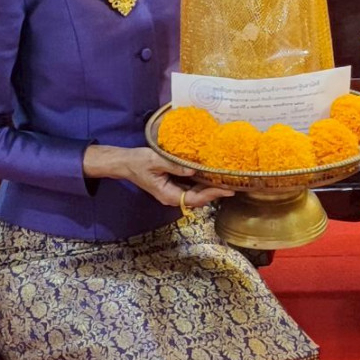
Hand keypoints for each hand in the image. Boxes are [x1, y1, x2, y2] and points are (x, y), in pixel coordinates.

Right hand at [85, 143, 232, 206]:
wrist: (125, 163)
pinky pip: (191, 187)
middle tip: (234, 184)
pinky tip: (211, 174)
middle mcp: (172, 197)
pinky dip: (202, 182)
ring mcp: (173, 192)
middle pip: (198, 198)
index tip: (227, 189)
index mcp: (168, 195)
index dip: (212, 194)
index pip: (195, 198)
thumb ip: (174, 166)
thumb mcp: (155, 161)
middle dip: (215, 192)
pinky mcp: (173, 185)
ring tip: (227, 180)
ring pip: (196, 193)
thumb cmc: (138, 162)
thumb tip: (193, 169)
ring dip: (210, 188)